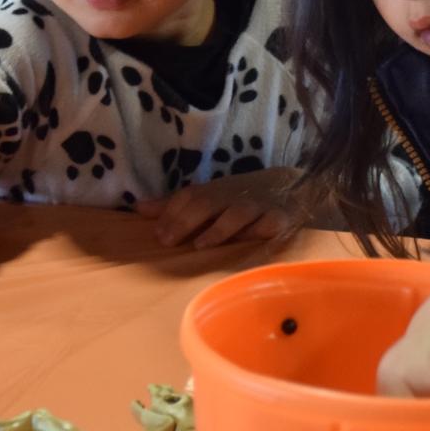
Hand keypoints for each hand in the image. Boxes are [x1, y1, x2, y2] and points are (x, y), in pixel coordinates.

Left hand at [135, 167, 300, 247]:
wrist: (291, 185)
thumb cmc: (241, 196)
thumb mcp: (210, 197)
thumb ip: (175, 205)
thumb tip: (138, 208)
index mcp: (216, 191)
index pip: (191, 196)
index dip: (172, 212)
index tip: (156, 233)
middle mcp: (234, 196)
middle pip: (209, 204)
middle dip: (186, 220)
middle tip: (167, 240)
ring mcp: (259, 206)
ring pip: (238, 214)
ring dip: (219, 228)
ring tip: (200, 245)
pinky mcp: (281, 218)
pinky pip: (270, 224)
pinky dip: (260, 231)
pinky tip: (248, 241)